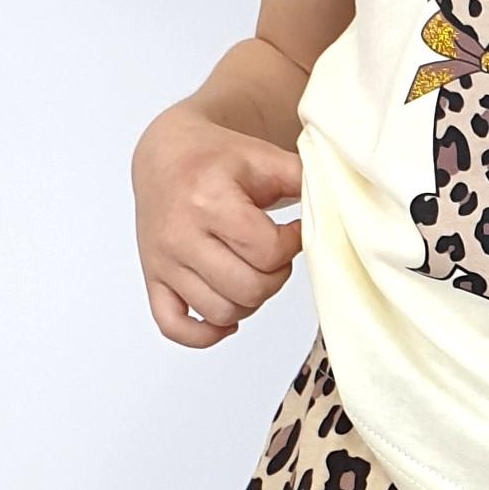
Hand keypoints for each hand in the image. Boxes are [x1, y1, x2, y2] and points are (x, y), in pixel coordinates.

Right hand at [132, 108, 302, 347]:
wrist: (164, 155)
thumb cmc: (215, 158)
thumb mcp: (263, 156)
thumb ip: (303, 179)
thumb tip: (335, 206)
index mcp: (209, 200)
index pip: (268, 252)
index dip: (292, 246)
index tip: (291, 231)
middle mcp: (181, 235)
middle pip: (248, 288)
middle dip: (275, 277)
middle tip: (274, 255)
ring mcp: (163, 261)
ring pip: (221, 312)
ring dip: (249, 302)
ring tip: (252, 273)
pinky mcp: (153, 278)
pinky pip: (174, 327)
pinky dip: (204, 334)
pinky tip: (226, 316)